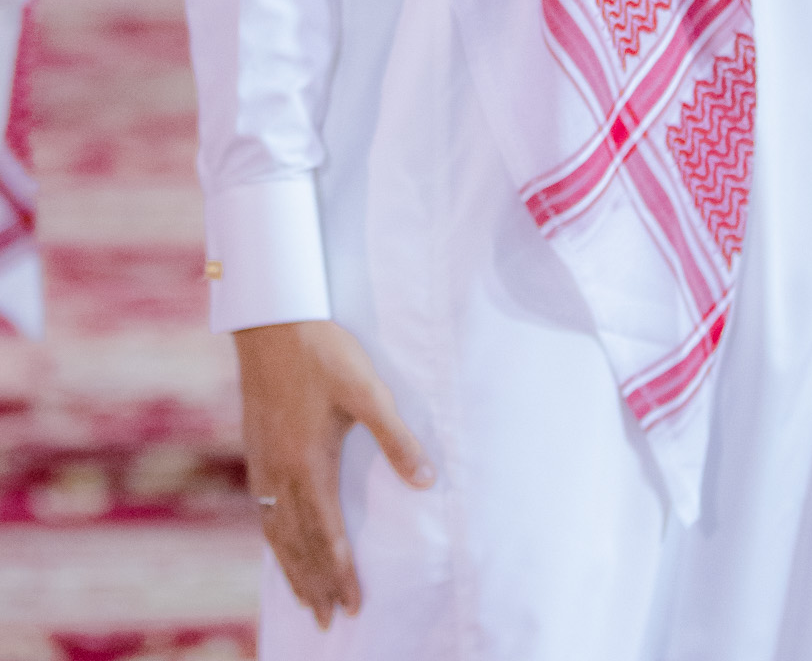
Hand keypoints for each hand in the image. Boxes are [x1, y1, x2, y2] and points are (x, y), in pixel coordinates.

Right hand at [235, 319, 433, 628]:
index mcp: (309, 464)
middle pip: (298, 544)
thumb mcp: (368, 391)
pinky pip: (262, 510)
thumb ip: (396, 438)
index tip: (353, 605)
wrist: (271, 322)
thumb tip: (426, 481)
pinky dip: (273, 538)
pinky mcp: (254, 449)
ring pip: (276, 531)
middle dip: (315, 585)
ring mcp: (262, 463)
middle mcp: (281, 473)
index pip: (327, 536)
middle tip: (328, 621)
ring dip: (292, 568)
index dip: (341, 574)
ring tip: (304, 598)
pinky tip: (277, 542)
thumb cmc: (324, 353)